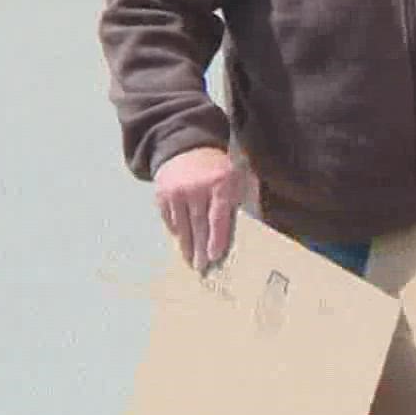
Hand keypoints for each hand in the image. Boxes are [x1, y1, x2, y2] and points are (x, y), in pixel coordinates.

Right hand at [155, 146, 241, 273]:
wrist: (187, 146)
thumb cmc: (219, 166)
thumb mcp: (238, 175)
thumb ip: (245, 196)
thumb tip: (254, 223)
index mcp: (220, 183)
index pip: (218, 216)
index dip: (217, 238)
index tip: (215, 257)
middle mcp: (195, 188)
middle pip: (198, 224)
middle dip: (200, 248)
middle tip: (202, 269)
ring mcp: (175, 191)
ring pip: (182, 225)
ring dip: (186, 246)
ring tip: (191, 262)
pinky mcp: (161, 195)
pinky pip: (169, 219)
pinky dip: (176, 232)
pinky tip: (182, 243)